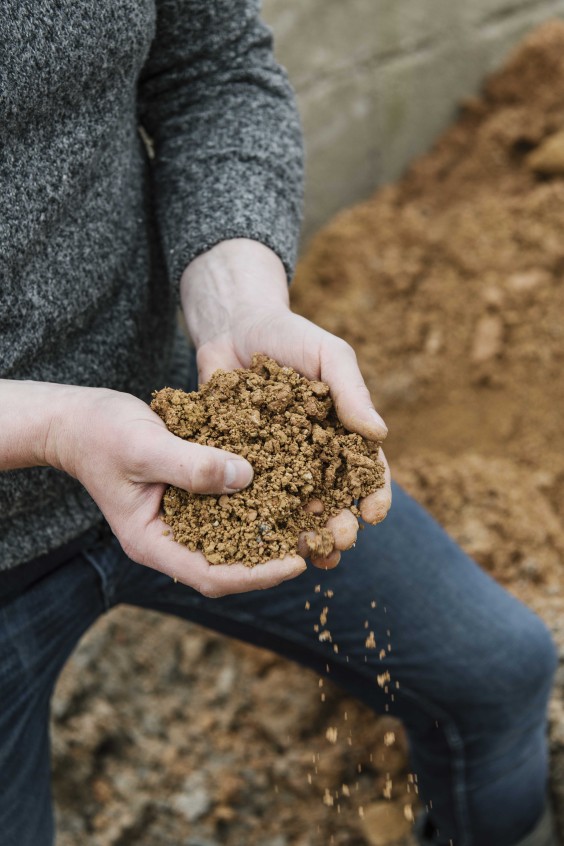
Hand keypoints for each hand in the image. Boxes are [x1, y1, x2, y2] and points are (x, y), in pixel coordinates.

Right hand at [44, 385, 306, 595]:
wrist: (77, 419)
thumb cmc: (100, 433)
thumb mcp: (145, 446)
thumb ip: (192, 465)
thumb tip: (248, 478)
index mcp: (153, 542)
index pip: (213, 575)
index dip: (257, 573)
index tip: (297, 562)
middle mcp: (171, 537)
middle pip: (231, 562)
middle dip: (275, 555)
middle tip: (319, 541)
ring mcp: (181, 518)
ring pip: (234, 534)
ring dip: (272, 528)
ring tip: (313, 518)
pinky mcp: (190, 494)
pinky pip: (230, 505)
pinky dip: (258, 499)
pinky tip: (289, 485)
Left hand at [181, 239, 391, 568]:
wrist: (231, 325)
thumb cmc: (288, 334)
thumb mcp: (328, 354)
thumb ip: (352, 390)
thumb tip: (379, 434)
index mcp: (342, 433)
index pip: (367, 470)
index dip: (374, 494)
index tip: (373, 512)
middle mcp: (312, 454)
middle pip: (334, 499)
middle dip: (341, 524)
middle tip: (339, 541)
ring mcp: (276, 462)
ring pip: (295, 508)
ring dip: (304, 534)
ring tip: (307, 554)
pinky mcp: (239, 463)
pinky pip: (250, 496)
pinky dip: (258, 520)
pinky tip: (257, 540)